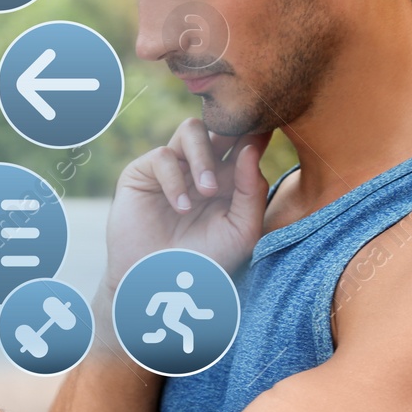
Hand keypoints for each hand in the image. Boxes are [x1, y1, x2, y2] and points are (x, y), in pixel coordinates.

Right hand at [104, 119, 270, 288]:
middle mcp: (202, 169)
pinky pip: (164, 156)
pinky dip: (175, 180)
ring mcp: (173, 169)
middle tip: (240, 146)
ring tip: (208, 191)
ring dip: (204, 157)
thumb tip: (252, 148)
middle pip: (221, 126)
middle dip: (231, 130)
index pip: (246, 143)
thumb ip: (251, 192)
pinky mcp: (143, 174)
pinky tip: (182, 207)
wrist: (160, 284)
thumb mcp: (242, 232)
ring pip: (192, 129)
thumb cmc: (205, 264)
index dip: (256, 132)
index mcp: (230, 181)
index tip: (267, 130)